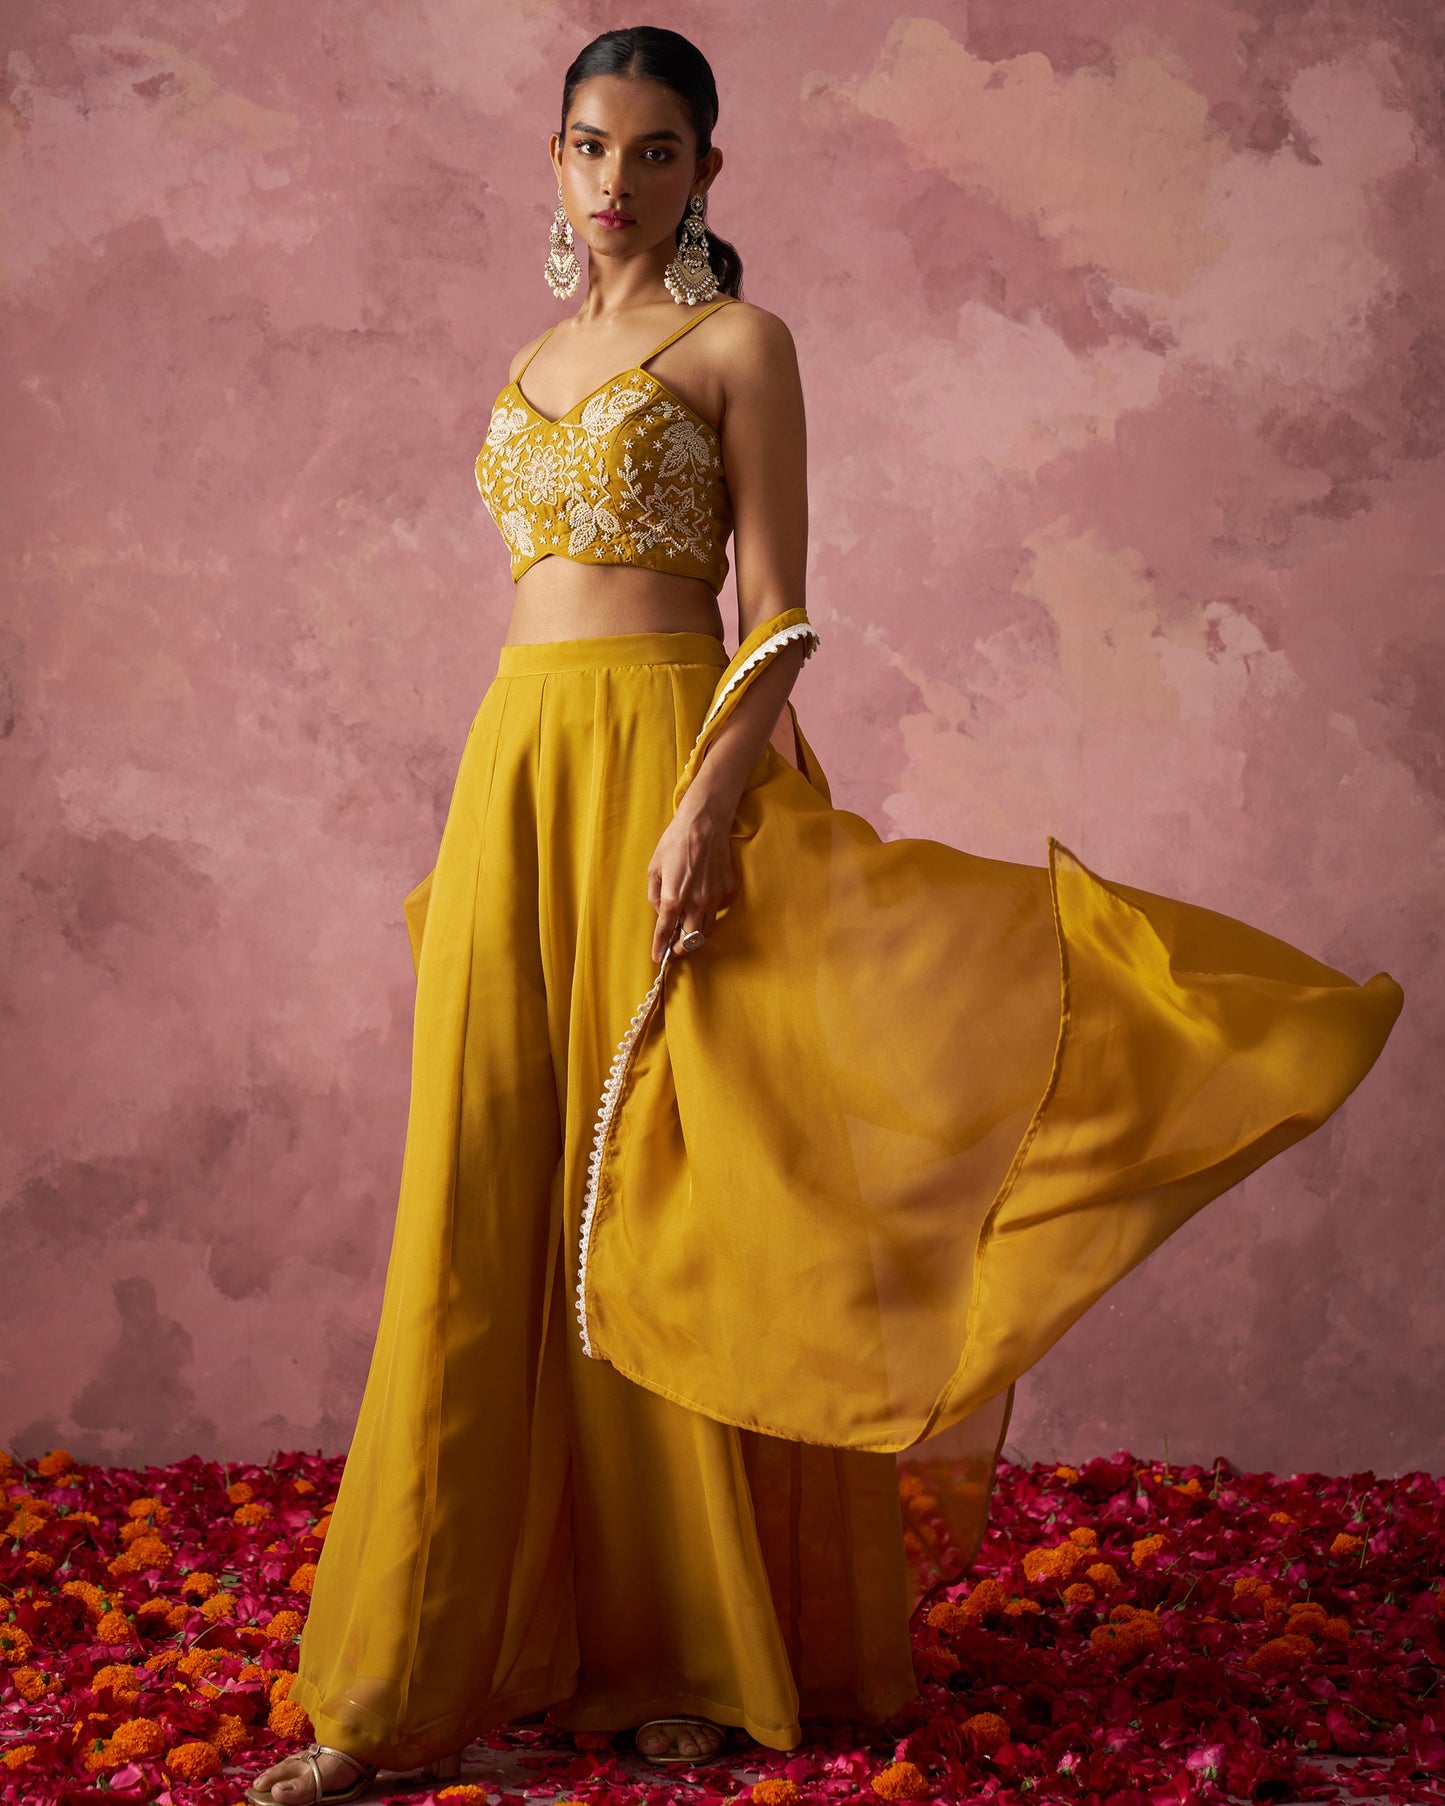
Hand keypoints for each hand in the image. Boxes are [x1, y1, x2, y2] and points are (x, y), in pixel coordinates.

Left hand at [647, 793, 738, 962]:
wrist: (705, 823)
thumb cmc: (676, 842)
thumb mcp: (654, 867)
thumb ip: (656, 894)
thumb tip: (662, 911)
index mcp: (674, 897)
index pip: (665, 931)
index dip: (660, 948)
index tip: (658, 958)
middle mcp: (695, 902)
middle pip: (690, 940)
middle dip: (681, 948)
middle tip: (674, 948)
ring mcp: (714, 898)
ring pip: (706, 929)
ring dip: (696, 934)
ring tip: (688, 930)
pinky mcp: (727, 890)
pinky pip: (718, 911)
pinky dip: (709, 914)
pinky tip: (702, 904)